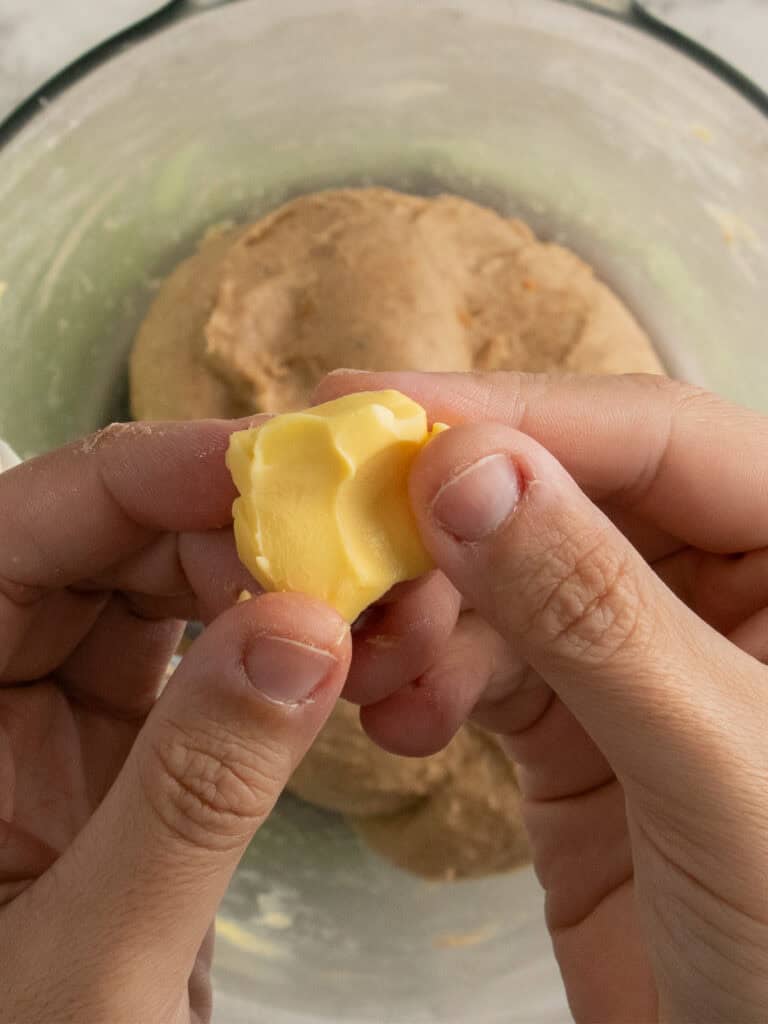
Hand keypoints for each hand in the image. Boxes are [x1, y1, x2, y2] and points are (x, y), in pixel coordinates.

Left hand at [0, 421, 350, 1022]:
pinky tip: (343, 655)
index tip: (279, 467)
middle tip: (353, 539)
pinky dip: (279, 648)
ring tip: (369, 598)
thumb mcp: (92, 963)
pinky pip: (205, 663)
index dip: (146, 479)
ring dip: (268, 581)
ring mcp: (56, 724)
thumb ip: (194, 793)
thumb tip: (304, 627)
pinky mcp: (129, 758)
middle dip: (232, 529)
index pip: (19, 534)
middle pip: (105, 547)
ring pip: (163, 595)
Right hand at [319, 370, 767, 1022]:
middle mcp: (722, 587)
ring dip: (424, 609)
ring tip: (367, 660)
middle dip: (447, 518)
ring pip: (507, 579)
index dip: (521, 414)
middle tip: (341, 533)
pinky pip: (484, 661)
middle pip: (564, 495)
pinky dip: (429, 676)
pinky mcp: (579, 722)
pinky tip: (402, 719)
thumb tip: (468, 470)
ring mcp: (642, 653)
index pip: (657, 436)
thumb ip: (594, 611)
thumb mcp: (711, 766)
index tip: (385, 412)